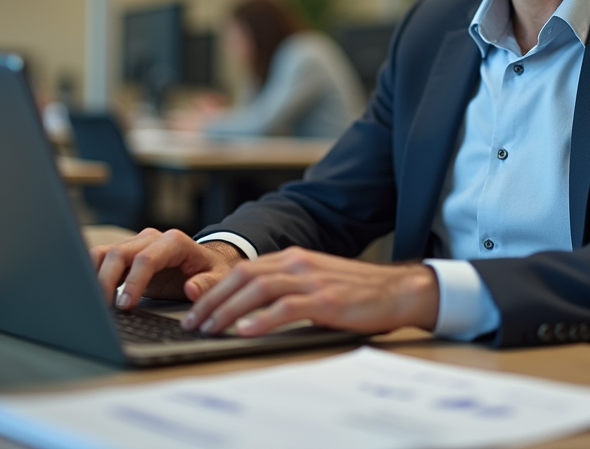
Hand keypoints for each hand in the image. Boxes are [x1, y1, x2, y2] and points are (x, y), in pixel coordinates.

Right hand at [89, 228, 244, 307]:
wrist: (206, 263)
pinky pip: (101, 258)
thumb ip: (207, 284)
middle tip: (105, 309)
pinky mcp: (126, 254)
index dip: (133, 282)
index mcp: (174, 242)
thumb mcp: (218, 279)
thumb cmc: (211, 271)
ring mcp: (136, 244)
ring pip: (104, 253)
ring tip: (95, 304)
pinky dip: (92, 273)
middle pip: (119, 254)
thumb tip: (191, 289)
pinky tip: (93, 294)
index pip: (146, 259)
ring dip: (95, 276)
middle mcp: (152, 239)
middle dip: (107, 281)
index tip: (125, 305)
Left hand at [181, 247, 439, 336]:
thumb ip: (286, 287)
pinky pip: (286, 307)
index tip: (195, 310)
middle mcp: (298, 263)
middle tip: (193, 322)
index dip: (214, 289)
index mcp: (293, 257)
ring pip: (258, 289)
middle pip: (243, 276)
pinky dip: (261, 320)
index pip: (243, 269)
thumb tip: (248, 307)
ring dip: (228, 310)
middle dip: (212, 300)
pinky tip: (246, 331)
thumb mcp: (315, 282)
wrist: (397, 291)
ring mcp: (312, 280)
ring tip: (210, 328)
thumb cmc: (356, 292)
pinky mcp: (326, 300)